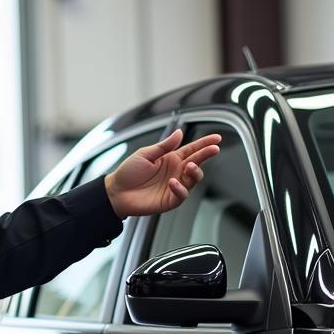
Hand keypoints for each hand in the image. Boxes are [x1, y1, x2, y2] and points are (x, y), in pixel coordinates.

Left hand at [104, 129, 220, 217]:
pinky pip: (181, 195)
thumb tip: (179, 133)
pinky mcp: (170, 200)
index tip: (217, 138)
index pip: (192, 149)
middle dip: (206, 155)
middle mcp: (176, 172)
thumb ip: (164, 146)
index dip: (204, 144)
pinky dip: (180, 189)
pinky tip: (173, 182)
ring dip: (194, 172)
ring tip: (189, 166)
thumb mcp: (145, 154)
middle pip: (197, 163)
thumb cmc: (128, 173)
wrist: (116, 192)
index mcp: (171, 159)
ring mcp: (174, 186)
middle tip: (213, 149)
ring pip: (193, 179)